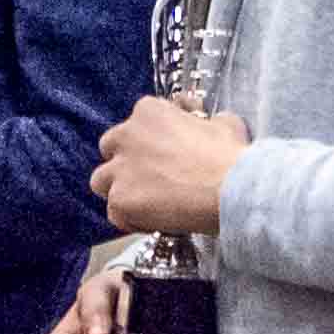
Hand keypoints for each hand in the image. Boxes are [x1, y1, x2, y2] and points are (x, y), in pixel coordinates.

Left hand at [92, 94, 248, 236]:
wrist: (231, 190)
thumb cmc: (230, 157)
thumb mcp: (224, 123)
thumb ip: (207, 121)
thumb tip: (212, 124)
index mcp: (149, 112)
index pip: (135, 126)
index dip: (149, 144)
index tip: (165, 158)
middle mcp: (127, 136)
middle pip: (110, 149)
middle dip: (125, 163)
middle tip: (150, 180)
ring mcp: (120, 169)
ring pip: (102, 181)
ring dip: (120, 190)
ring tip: (146, 204)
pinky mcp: (120, 200)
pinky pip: (115, 213)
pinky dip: (131, 219)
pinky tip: (154, 222)